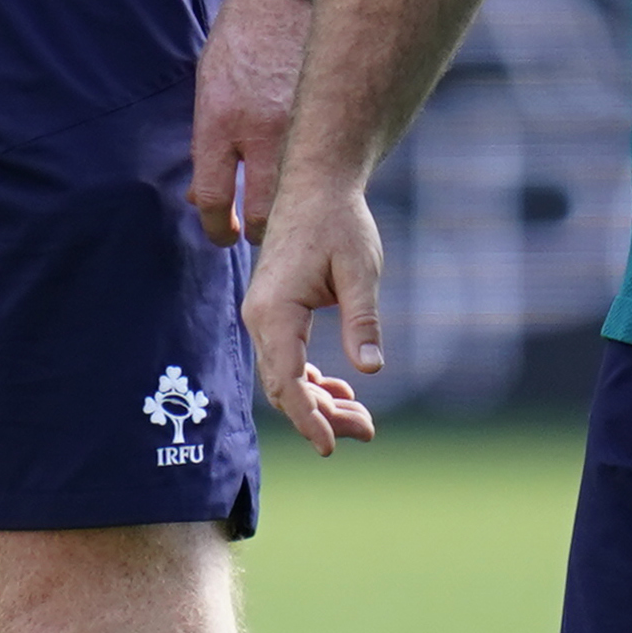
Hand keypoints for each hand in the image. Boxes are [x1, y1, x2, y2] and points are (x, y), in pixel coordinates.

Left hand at [189, 0, 309, 248]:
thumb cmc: (244, 34)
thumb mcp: (210, 82)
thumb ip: (206, 141)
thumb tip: (201, 198)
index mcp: (219, 117)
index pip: (215, 197)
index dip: (216, 228)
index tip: (223, 235)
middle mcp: (260, 128)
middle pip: (264, 214)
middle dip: (259, 232)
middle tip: (256, 232)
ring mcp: (303, 126)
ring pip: (301, 199)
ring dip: (292, 213)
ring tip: (286, 210)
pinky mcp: (334, 119)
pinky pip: (326, 168)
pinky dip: (319, 179)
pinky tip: (315, 174)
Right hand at [236, 174, 383, 456]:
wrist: (316, 185)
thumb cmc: (340, 223)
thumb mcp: (360, 272)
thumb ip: (363, 321)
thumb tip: (371, 369)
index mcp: (275, 310)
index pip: (286, 380)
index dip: (308, 418)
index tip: (330, 447)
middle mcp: (260, 317)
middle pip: (283, 386)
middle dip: (322, 416)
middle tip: (367, 432)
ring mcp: (264, 316)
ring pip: (284, 377)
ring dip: (319, 402)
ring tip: (362, 420)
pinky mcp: (274, 313)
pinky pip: (286, 359)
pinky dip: (310, 380)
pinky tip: (340, 390)